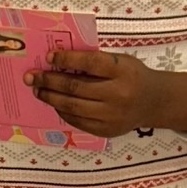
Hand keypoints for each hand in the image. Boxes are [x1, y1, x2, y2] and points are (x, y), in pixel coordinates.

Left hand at [31, 49, 186, 138]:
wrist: (154, 102)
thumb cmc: (132, 76)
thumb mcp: (120, 62)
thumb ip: (95, 62)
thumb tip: (58, 62)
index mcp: (123, 71)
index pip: (90, 63)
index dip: (67, 60)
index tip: (49, 57)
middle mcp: (118, 94)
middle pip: (76, 88)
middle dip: (49, 81)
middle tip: (32, 77)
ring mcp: (112, 115)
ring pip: (73, 106)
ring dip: (51, 98)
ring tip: (38, 91)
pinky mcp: (106, 130)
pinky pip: (77, 121)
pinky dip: (62, 111)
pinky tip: (54, 103)